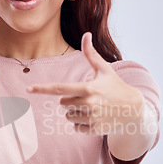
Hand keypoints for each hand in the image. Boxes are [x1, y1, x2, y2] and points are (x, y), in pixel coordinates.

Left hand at [27, 32, 144, 135]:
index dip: (42, 88)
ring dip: (76, 112)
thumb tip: (86, 34)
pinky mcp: (94, 129)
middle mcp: (88, 103)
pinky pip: (76, 127)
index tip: (28, 88)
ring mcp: (91, 118)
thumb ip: (91, 54)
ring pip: (68, 116)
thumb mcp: (104, 70)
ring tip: (93, 108)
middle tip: (88, 97)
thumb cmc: (116, 87)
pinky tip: (94, 118)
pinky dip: (81, 124)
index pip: (59, 89)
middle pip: (63, 104)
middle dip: (71, 100)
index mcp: (88, 88)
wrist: (134, 110)